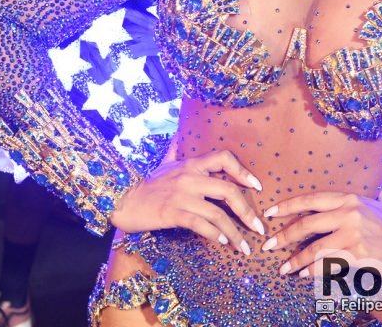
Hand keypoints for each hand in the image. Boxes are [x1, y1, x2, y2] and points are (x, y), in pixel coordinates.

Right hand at [110, 149, 265, 254]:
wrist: (122, 200)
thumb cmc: (147, 183)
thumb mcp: (165, 162)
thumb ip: (176, 149)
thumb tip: (179, 134)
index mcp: (192, 164)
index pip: (224, 158)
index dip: (243, 171)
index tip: (257, 187)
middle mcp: (190, 177)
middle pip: (228, 190)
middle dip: (247, 211)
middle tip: (258, 227)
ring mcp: (182, 196)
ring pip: (217, 213)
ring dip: (234, 232)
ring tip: (244, 246)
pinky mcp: (172, 214)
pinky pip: (200, 225)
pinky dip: (215, 235)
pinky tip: (223, 243)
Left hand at [260, 192, 381, 276]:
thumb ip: (378, 192)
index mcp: (349, 198)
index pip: (311, 199)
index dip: (289, 206)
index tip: (270, 212)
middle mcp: (348, 212)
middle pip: (307, 223)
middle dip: (285, 236)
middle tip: (269, 245)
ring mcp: (352, 233)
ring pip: (315, 247)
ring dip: (296, 260)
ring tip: (284, 269)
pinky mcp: (356, 253)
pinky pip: (328, 263)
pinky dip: (313, 271)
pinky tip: (304, 275)